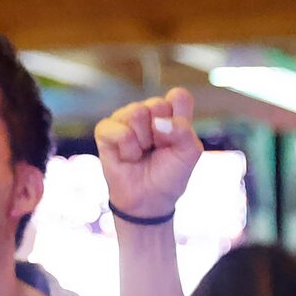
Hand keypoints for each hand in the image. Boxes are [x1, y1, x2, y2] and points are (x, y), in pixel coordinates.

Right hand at [94, 87, 200, 224]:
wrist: (149, 200)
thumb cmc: (169, 175)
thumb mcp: (189, 154)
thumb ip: (183, 131)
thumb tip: (158, 122)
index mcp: (170, 112)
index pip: (178, 96)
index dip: (179, 119)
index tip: (176, 140)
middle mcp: (147, 111)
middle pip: (157, 104)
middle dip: (161, 134)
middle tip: (157, 149)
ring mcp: (124, 118)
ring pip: (136, 113)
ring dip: (142, 142)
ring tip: (142, 154)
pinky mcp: (106, 129)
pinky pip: (118, 130)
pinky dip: (127, 150)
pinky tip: (127, 157)